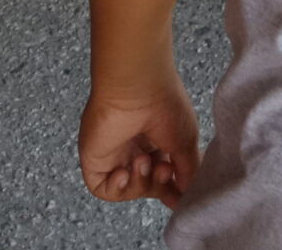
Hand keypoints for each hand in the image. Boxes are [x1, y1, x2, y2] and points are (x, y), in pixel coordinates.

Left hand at [78, 75, 199, 204]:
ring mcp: (113, 152)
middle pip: (146, 185)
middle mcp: (133, 147)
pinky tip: (124, 173)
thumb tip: (185, 195)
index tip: (181, 195)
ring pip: (126, 189)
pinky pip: (101, 188)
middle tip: (164, 170)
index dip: (171, 189)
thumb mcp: (186, 143)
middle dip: (158, 186)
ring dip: (139, 184)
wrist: (137, 86)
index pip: (162, 176)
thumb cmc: (165, 104)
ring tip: (144, 160)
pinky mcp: (94, 157)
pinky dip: (115, 189)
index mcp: (155, 141)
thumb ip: (187, 172)